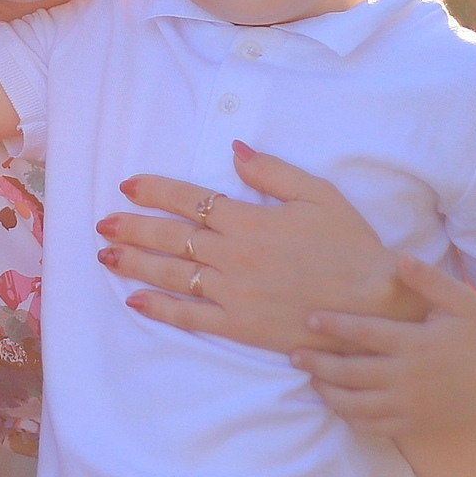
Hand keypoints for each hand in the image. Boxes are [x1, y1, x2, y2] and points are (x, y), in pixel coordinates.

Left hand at [94, 142, 422, 352]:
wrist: (372, 303)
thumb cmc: (350, 246)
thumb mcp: (317, 194)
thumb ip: (272, 172)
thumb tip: (235, 150)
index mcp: (249, 219)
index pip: (190, 199)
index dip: (155, 191)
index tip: (128, 186)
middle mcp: (233, 255)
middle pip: (171, 237)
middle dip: (132, 227)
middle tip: (103, 222)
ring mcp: (233, 293)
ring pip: (172, 275)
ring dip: (134, 264)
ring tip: (106, 255)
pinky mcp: (239, 326)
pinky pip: (190, 317)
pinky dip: (160, 309)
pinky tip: (135, 301)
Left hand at [295, 253, 475, 437]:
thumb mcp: (461, 301)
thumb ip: (429, 280)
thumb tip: (399, 259)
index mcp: (416, 343)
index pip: (365, 334)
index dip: (335, 326)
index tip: (310, 319)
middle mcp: (408, 377)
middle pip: (351, 373)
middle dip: (318, 364)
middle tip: (293, 355)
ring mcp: (409, 404)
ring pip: (356, 405)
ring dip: (328, 393)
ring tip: (311, 379)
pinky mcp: (412, 424)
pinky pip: (371, 426)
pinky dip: (349, 417)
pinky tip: (337, 403)